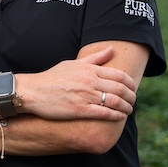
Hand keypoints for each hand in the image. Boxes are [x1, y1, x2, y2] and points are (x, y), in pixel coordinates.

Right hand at [19, 47, 136, 120]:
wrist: (34, 91)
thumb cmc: (53, 77)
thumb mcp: (73, 63)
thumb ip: (94, 58)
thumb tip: (111, 49)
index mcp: (89, 69)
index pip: (118, 75)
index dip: (129, 82)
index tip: (132, 87)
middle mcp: (89, 81)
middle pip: (119, 88)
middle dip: (131, 96)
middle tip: (133, 100)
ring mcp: (85, 96)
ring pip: (114, 101)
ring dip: (126, 107)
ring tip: (129, 110)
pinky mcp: (79, 110)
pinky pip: (103, 113)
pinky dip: (115, 115)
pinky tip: (120, 117)